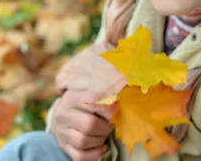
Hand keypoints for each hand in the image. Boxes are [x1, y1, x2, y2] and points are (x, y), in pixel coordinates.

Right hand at [51, 42, 126, 159]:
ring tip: (106, 132)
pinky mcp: (64, 145)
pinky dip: (94, 154)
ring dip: (100, 139)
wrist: (67, 112)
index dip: (111, 109)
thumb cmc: (92, 93)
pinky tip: (102, 146)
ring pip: (84, 141)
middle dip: (106, 127)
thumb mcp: (101, 77)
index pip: (94, 102)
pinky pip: (79, 156)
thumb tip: (138, 50)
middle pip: (89, 125)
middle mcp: (65, 111)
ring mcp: (62, 130)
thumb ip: (117, 66)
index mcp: (75, 94)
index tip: (119, 109)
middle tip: (112, 123)